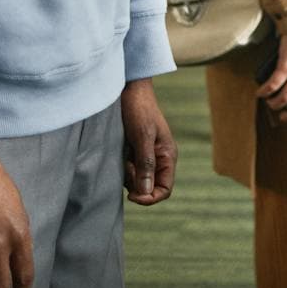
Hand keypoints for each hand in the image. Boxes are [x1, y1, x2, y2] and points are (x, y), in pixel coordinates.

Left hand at [118, 79, 175, 205]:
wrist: (128, 89)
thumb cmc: (139, 109)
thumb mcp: (142, 136)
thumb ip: (146, 164)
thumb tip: (146, 192)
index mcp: (167, 156)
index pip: (165, 189)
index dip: (150, 198)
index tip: (132, 195)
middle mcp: (159, 158)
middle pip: (149, 187)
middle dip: (136, 184)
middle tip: (125, 168)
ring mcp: (146, 155)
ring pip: (137, 180)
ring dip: (127, 175)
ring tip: (122, 155)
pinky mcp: (134, 151)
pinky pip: (128, 170)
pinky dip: (122, 167)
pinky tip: (119, 152)